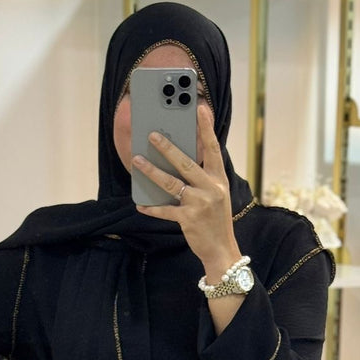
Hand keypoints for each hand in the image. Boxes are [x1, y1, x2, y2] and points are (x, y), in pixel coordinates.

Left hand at [132, 102, 240, 278]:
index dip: (206, 128)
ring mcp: (200, 204)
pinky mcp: (188, 219)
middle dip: (168, 148)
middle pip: (186, 163)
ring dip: (152, 171)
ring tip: (138, 161)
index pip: (213, 149)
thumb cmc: (215, 220)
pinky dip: (152, 207)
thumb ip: (202, 178)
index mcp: (219, 180)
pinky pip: (165, 210)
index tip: (200, 108)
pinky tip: (140, 204)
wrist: (221, 250)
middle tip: (152, 134)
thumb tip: (177, 159)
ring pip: (172, 183)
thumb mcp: (216, 195)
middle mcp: (211, 189)